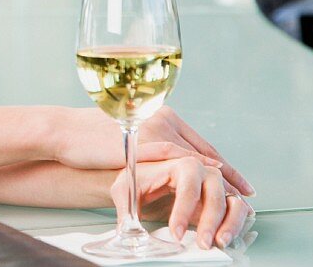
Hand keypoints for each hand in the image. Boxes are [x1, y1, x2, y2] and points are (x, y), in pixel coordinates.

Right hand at [53, 107, 253, 196]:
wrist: (65, 132)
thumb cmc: (91, 140)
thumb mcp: (127, 141)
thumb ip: (150, 148)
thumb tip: (166, 169)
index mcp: (160, 115)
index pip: (199, 143)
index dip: (222, 163)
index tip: (239, 180)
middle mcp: (162, 117)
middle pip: (204, 150)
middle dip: (228, 174)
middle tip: (247, 192)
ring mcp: (153, 128)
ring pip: (195, 156)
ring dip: (216, 179)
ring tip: (234, 197)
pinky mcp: (144, 141)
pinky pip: (177, 159)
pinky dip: (196, 175)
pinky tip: (210, 186)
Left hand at [115, 157, 255, 249]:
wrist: (141, 176)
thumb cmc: (136, 179)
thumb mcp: (124, 189)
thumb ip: (126, 209)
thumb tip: (128, 232)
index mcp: (180, 163)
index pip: (188, 186)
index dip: (183, 211)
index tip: (175, 233)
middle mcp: (202, 171)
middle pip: (215, 192)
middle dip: (210, 219)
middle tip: (202, 243)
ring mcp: (214, 185)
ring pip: (232, 200)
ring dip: (230, 222)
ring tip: (220, 242)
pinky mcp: (220, 198)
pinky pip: (236, 209)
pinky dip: (236, 223)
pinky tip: (228, 237)